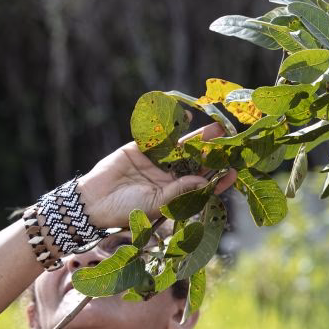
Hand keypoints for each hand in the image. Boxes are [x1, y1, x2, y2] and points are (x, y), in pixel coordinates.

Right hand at [76, 123, 237, 228]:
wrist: (94, 202)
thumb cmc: (127, 210)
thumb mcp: (158, 203)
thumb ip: (180, 191)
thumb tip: (205, 181)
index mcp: (177, 192)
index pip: (203, 183)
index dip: (218, 177)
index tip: (234, 171)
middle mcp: (170, 176)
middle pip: (196, 161)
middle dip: (212, 151)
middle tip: (231, 140)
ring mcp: (156, 161)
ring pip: (181, 147)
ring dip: (198, 137)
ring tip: (216, 128)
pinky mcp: (140, 148)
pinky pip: (158, 136)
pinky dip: (170, 127)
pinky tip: (185, 117)